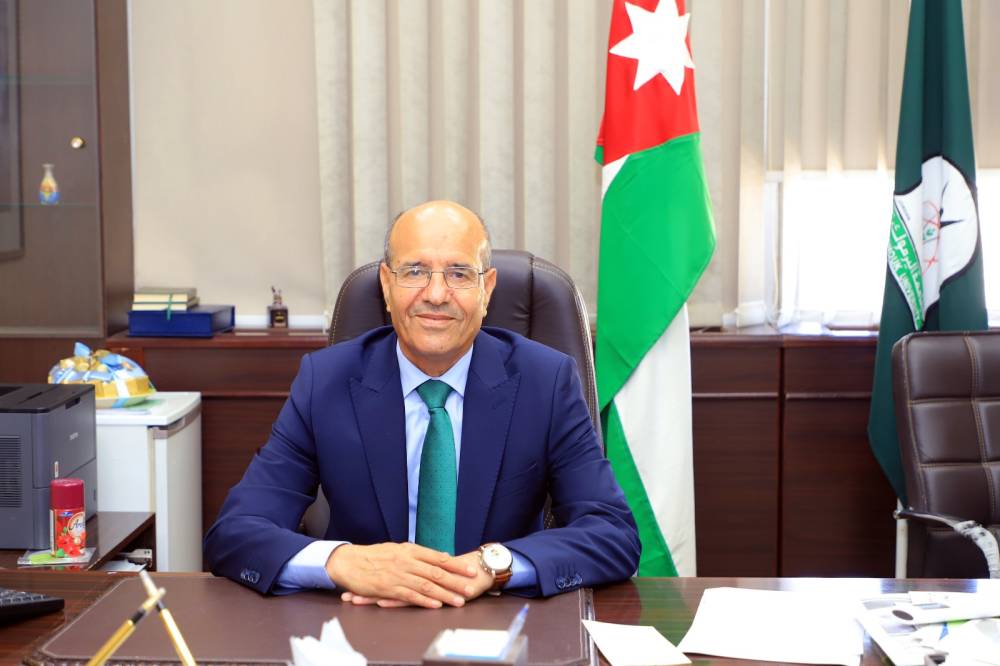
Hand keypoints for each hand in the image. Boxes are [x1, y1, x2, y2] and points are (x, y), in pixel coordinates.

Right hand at [325, 542, 479, 608]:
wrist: (348, 561)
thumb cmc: (373, 556)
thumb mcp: (397, 549)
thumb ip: (418, 553)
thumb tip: (440, 555)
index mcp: (409, 550)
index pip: (438, 557)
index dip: (456, 564)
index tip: (471, 569)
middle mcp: (406, 561)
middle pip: (436, 572)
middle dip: (456, 581)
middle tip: (471, 587)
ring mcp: (398, 575)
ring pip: (426, 585)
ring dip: (444, 594)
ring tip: (459, 601)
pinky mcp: (388, 588)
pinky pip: (410, 595)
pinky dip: (424, 600)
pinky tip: (436, 605)